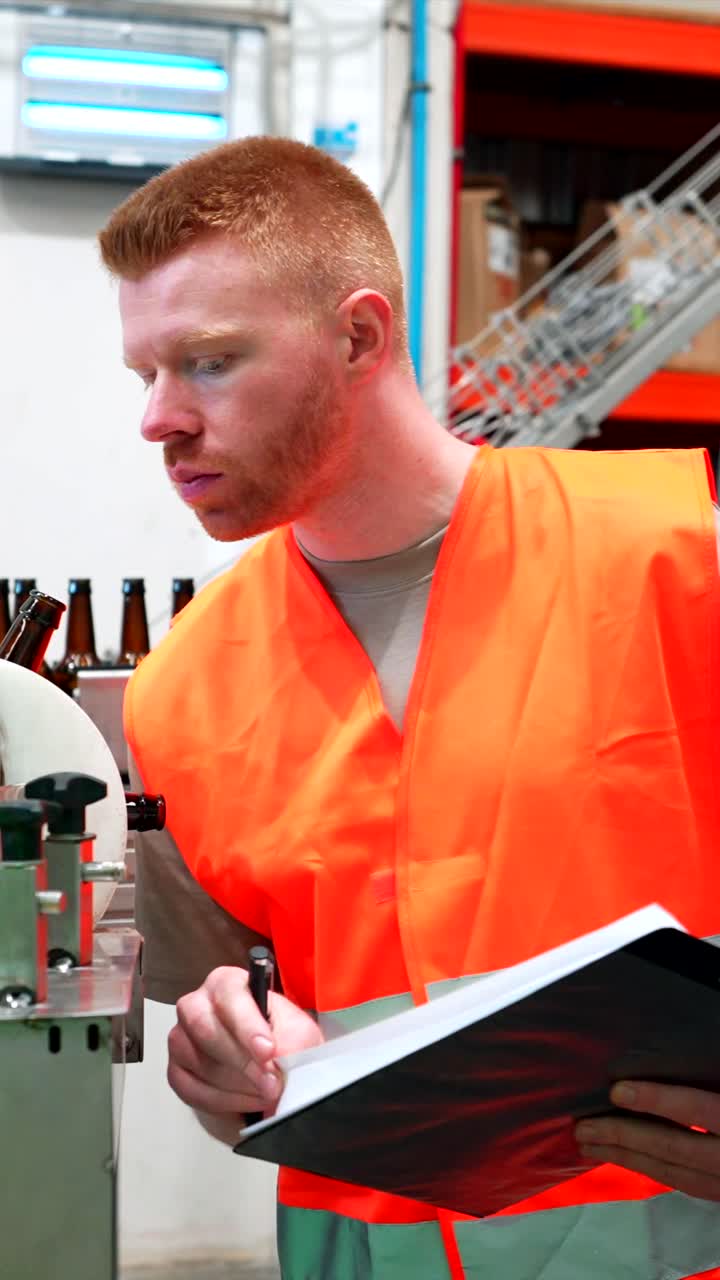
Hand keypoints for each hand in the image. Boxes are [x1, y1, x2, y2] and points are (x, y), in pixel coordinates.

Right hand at [168, 965, 322, 1125]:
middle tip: (271, 1084)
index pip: (229, 996)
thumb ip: (293, 1039)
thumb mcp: (298, 1033)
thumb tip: (280, 1056)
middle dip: (242, 1061)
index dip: (247, 1026)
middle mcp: (196, 1004)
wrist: (267, 1073)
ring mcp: (181, 1038)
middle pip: (205, 1028)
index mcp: (226, 984)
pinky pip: (191, 1090)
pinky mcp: (176, 1071)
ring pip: (197, 1062)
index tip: (268, 1052)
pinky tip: (247, 1100)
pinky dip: (223, 1102)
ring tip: (266, 1093)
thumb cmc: (280, 1041)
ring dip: (237, 1085)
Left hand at [575, 1080, 719, 1199]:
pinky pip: (679, 1182)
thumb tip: (666, 1060)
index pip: (695, 1108)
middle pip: (672, 1147)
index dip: (656, 1100)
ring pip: (670, 1171)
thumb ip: (705, 1078)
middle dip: (623, 1136)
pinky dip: (646, 1168)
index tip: (616, 1092)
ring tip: (588, 1145)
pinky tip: (621, 1157)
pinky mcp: (718, 1190)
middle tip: (582, 1127)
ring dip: (625, 1157)